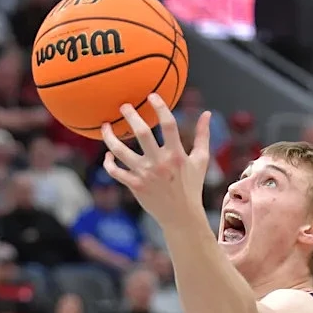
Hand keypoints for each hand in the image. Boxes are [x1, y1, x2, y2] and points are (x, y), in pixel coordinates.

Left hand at [101, 94, 210, 225]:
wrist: (181, 216)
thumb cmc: (192, 186)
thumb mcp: (201, 160)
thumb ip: (202, 136)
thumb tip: (207, 113)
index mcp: (177, 155)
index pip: (169, 124)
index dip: (160, 107)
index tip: (152, 96)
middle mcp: (159, 163)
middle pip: (141, 132)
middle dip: (130, 115)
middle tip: (124, 106)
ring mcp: (145, 174)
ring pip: (120, 151)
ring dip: (109, 136)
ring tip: (105, 126)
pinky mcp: (134, 185)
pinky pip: (115, 171)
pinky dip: (108, 162)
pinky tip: (108, 154)